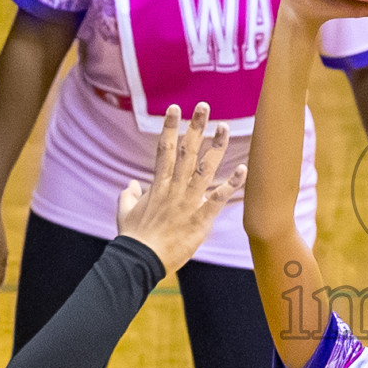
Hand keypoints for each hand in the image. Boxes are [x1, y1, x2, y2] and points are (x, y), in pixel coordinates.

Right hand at [117, 103, 246, 272]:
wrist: (140, 261)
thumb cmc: (132, 238)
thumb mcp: (125, 213)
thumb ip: (128, 196)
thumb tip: (130, 185)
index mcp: (157, 185)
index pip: (164, 149)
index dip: (169, 127)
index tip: (175, 108)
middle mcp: (174, 188)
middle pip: (186, 152)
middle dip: (195, 128)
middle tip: (204, 106)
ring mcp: (188, 202)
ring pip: (204, 169)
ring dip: (216, 147)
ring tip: (224, 127)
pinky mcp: (200, 219)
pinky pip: (218, 198)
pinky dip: (231, 184)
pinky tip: (243, 169)